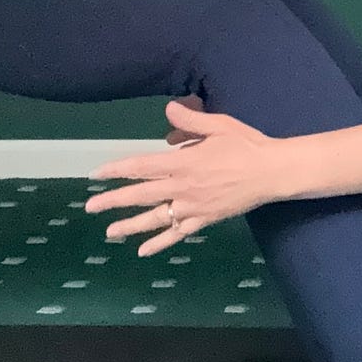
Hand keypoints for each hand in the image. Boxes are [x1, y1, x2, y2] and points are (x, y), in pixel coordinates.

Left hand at [86, 100, 285, 256]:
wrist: (271, 172)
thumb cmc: (246, 146)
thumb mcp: (219, 125)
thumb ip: (190, 121)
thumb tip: (168, 110)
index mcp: (183, 162)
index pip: (141, 166)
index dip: (116, 170)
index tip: (96, 174)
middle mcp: (182, 187)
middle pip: (141, 195)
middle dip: (113, 200)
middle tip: (90, 207)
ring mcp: (193, 207)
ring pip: (155, 218)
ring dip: (130, 226)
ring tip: (110, 233)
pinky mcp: (204, 220)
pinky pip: (178, 233)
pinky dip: (160, 243)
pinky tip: (143, 250)